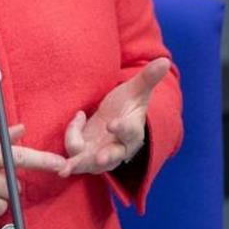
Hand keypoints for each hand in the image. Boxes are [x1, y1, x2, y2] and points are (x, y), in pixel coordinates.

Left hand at [59, 58, 170, 176]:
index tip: (113, 124)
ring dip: (77, 165)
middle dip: (106, 158)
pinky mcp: (84, 156)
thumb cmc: (128, 105)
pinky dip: (69, 141)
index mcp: (132, 133)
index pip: (130, 133)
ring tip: (64, 168)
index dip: (122, 129)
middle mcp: (117, 148)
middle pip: (112, 157)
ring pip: (89, 164)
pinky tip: (79, 117)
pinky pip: (73, 154)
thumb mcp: (136, 91)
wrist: (113, 121)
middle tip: (99, 159)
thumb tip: (164, 60)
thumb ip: (148, 78)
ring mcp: (99, 155)